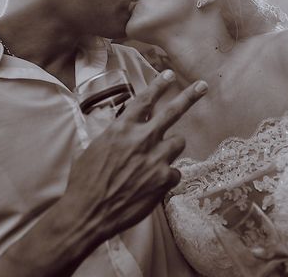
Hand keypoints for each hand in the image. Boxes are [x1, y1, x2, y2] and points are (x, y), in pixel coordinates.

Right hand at [62, 70, 207, 246]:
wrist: (88, 213)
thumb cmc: (85, 181)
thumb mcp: (94, 148)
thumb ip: (114, 135)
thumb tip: (123, 129)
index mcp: (122, 128)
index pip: (145, 100)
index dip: (158, 85)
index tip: (169, 74)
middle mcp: (141, 139)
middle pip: (172, 112)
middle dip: (189, 96)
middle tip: (202, 86)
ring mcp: (155, 159)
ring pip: (178, 142)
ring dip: (171, 147)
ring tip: (156, 159)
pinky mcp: (164, 179)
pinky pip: (175, 172)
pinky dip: (166, 178)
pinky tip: (151, 186)